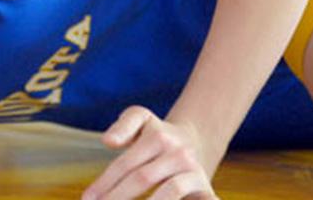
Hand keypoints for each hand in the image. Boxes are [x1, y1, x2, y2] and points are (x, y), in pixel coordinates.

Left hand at [82, 106, 217, 199]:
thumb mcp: (140, 119)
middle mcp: (179, 153)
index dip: (105, 183)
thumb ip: (123, 126)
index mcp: (158, 137)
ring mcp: (195, 172)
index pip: (126, 163)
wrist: (196, 142)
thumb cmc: (157, 134)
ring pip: (170, 191)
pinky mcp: (207, 190)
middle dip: (117, 198)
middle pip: (142, 178)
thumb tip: (107, 141)